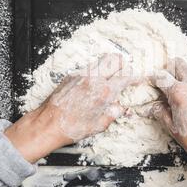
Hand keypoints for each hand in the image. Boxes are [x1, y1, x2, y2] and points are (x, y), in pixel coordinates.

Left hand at [5, 54, 138, 162]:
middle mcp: (94, 79)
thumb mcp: (100, 124)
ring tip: (109, 78)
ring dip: (109, 66)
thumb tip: (122, 107)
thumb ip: (115, 112)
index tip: (137, 79)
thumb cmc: (73, 127)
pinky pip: (89, 68)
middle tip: (124, 73)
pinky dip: (96, 72)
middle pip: (115, 59)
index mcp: (104, 91)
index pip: (126, 76)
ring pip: (101, 61)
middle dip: (123, 64)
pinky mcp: (71, 75)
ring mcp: (81, 74)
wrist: (49, 124)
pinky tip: (94, 84)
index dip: (134, 77)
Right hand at [136, 58, 186, 183]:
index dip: (151, 78)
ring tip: (172, 89)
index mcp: (178, 92)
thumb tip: (153, 107)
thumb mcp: (172, 127)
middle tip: (161, 82)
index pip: (160, 76)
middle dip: (166, 69)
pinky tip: (184, 96)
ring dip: (177, 74)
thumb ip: (160, 112)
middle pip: (176, 63)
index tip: (148, 83)